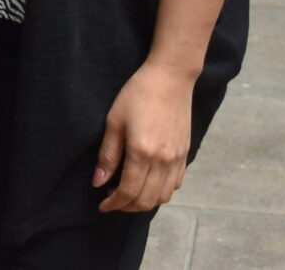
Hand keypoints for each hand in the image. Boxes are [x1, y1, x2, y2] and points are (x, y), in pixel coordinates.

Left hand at [94, 61, 194, 213]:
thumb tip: (98, 182)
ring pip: (163, 196)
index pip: (128, 192)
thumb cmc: (137, 94)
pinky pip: (175, 184)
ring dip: (145, 202)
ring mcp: (177, 159)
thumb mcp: (114, 121)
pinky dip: (161, 192)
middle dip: (127, 207)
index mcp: (142, 153)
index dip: (114, 204)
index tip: (102, 205)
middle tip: (112, 202)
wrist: (170, 78)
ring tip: (128, 195)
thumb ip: (108, 155)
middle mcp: (163, 161)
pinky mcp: (186, 154)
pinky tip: (149, 184)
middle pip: (147, 200)